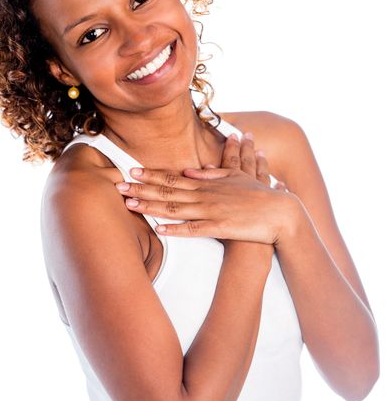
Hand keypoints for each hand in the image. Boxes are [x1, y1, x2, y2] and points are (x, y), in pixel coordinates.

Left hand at [115, 131, 293, 245]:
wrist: (282, 213)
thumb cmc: (259, 196)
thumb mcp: (237, 178)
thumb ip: (214, 172)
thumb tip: (193, 170)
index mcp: (208, 183)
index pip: (174, 178)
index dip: (152, 175)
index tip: (132, 171)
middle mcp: (206, 194)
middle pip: (168, 191)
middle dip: (142, 188)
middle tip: (118, 185)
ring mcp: (211, 210)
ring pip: (175, 208)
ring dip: (150, 206)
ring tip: (129, 204)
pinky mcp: (220, 227)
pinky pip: (193, 229)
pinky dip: (175, 229)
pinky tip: (158, 229)